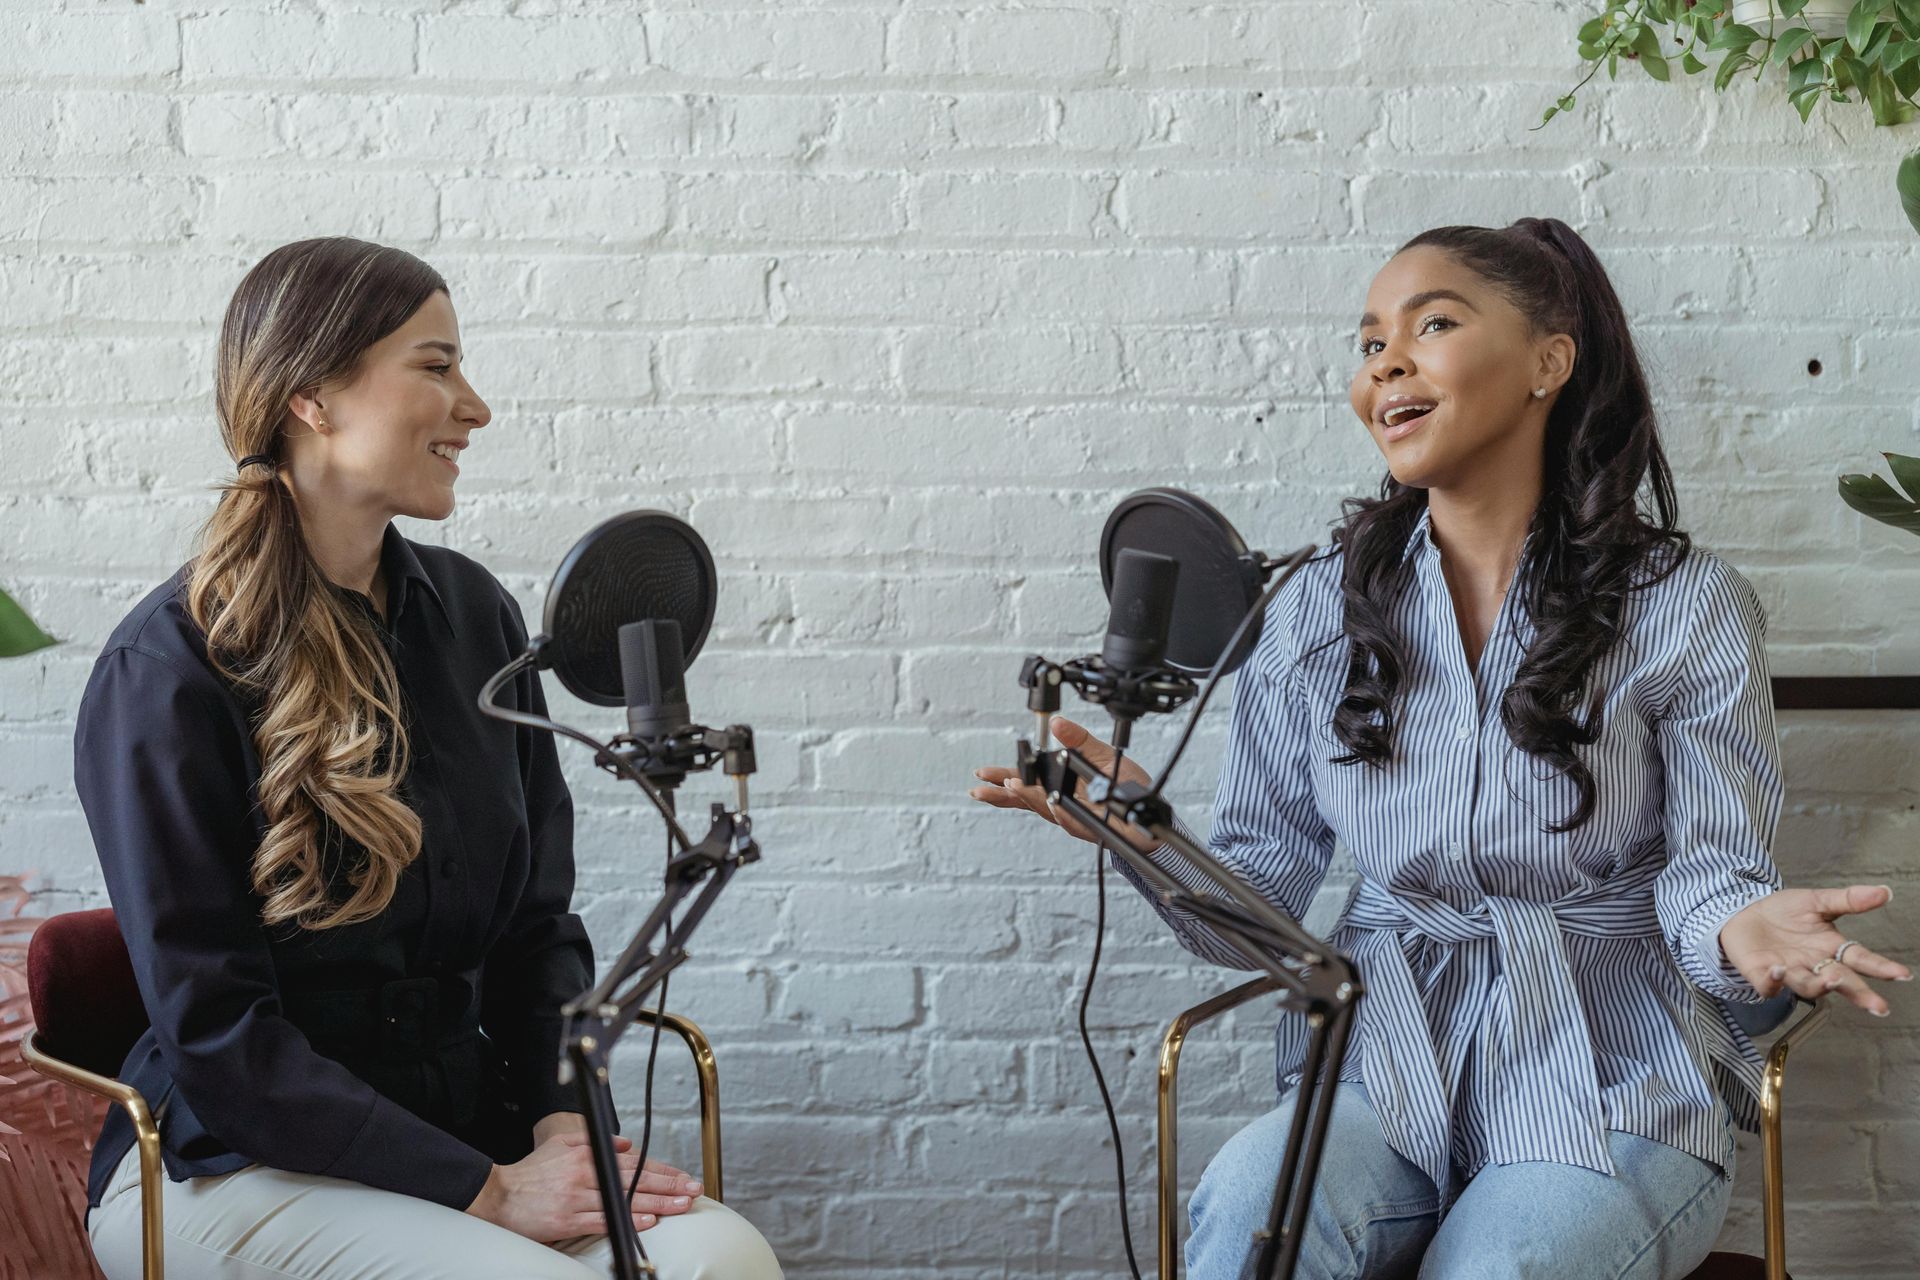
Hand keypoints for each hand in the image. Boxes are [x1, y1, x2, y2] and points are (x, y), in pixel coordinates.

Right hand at [465, 1130, 703, 1242]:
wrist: (498, 1194)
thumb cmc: (531, 1171)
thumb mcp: (562, 1144)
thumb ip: (597, 1141)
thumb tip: (629, 1144)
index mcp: (587, 1155)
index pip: (634, 1162)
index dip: (661, 1169)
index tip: (683, 1176)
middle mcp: (586, 1174)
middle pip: (636, 1180)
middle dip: (669, 1185)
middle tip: (694, 1189)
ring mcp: (578, 1198)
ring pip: (625, 1200)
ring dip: (658, 1204)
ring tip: (682, 1205)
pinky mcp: (568, 1220)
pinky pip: (604, 1220)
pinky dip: (628, 1221)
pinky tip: (649, 1221)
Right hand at [968, 715, 1158, 852]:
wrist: (1148, 808)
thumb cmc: (1123, 783)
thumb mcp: (1100, 753)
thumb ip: (1078, 739)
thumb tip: (1056, 723)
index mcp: (1058, 785)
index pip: (1024, 783)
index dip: (1002, 780)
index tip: (983, 775)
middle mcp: (1061, 804)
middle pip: (1026, 800)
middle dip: (1004, 795)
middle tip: (982, 790)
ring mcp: (1074, 817)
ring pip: (1046, 808)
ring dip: (1029, 797)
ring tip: (1012, 786)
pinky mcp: (1091, 826)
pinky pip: (1073, 820)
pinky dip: (1060, 812)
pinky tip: (1052, 804)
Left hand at [1719, 884, 1910, 1016]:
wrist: (1743, 912)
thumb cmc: (1783, 911)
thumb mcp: (1817, 901)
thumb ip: (1848, 900)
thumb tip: (1884, 892)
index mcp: (1831, 948)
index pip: (1860, 959)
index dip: (1881, 967)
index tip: (1901, 974)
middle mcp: (1814, 965)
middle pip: (1840, 981)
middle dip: (1859, 993)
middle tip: (1877, 1005)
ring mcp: (1789, 972)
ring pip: (1808, 986)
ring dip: (1819, 985)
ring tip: (1831, 979)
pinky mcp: (1761, 974)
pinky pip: (1768, 984)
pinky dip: (1774, 981)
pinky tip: (1778, 970)